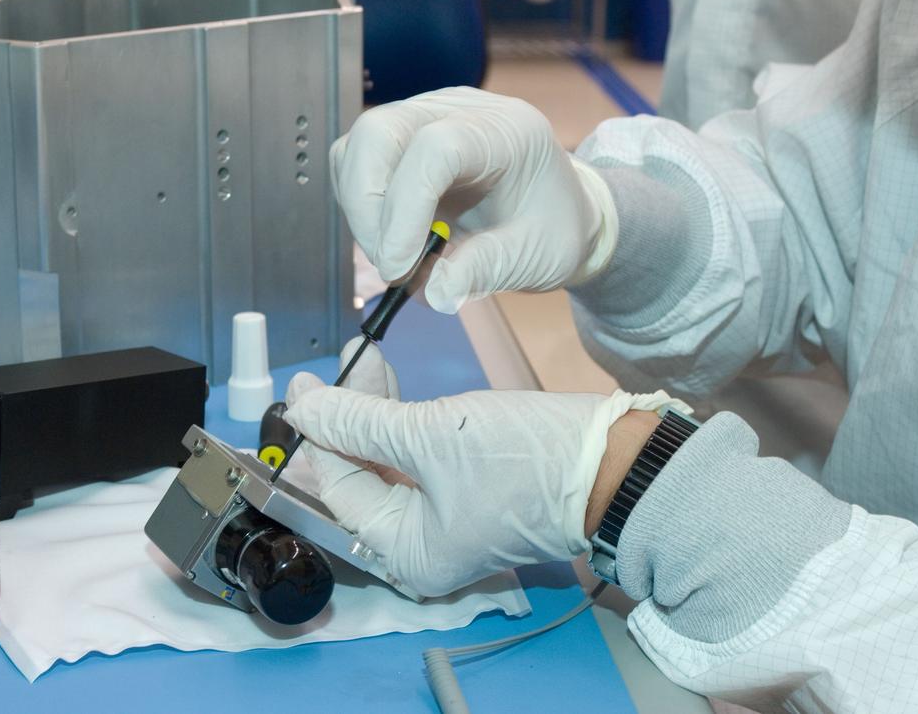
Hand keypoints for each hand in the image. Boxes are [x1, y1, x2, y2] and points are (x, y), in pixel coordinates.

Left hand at [286, 369, 681, 596]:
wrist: (615, 463)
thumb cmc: (528, 463)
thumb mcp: (431, 436)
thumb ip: (361, 421)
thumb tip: (305, 409)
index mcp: (406, 554)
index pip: (340, 491)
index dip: (317, 437)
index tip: (302, 389)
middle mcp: (420, 545)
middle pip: (358, 478)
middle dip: (342, 421)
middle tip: (323, 378)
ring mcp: (443, 516)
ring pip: (385, 461)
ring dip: (370, 412)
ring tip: (361, 362)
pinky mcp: (463, 487)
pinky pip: (414, 456)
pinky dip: (400, 420)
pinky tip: (386, 381)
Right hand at [330, 86, 617, 313]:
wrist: (557, 211)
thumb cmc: (553, 228)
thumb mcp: (535, 257)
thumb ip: (486, 269)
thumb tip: (432, 290)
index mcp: (504, 132)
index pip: (435, 148)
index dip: (406, 209)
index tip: (399, 269)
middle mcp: (457, 110)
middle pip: (378, 132)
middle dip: (368, 207)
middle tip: (390, 266)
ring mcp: (422, 117)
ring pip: (357, 146)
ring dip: (361, 210)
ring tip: (395, 256)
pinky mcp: (399, 138)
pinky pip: (355, 162)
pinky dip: (360, 205)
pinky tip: (391, 237)